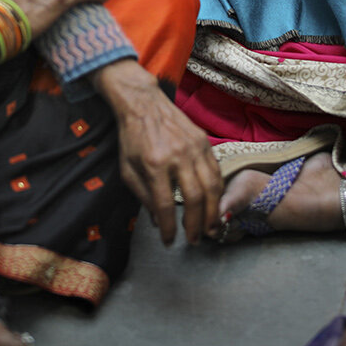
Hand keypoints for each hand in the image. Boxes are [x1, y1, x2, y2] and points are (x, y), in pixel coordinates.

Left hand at [92, 59, 221, 245]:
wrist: (143, 103)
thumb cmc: (132, 138)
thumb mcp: (127, 170)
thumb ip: (143, 196)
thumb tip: (158, 221)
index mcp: (154, 164)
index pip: (165, 204)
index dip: (169, 227)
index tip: (169, 241)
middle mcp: (177, 155)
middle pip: (194, 198)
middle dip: (196, 224)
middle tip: (195, 240)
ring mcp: (194, 147)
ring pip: (211, 186)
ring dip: (212, 211)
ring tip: (210, 228)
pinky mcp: (204, 141)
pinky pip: (216, 171)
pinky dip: (217, 191)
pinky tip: (214, 204)